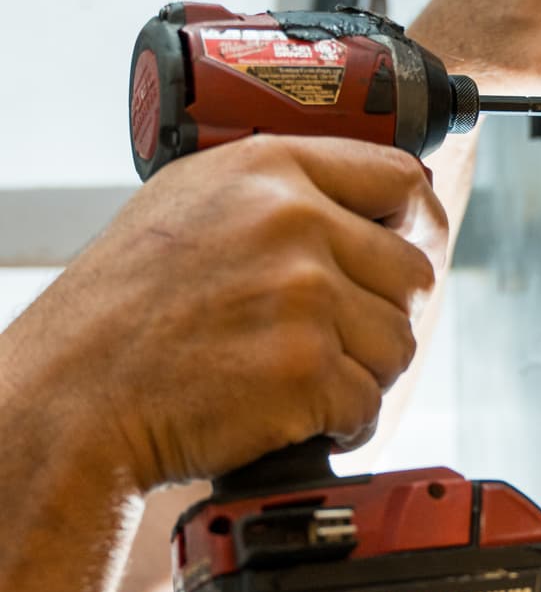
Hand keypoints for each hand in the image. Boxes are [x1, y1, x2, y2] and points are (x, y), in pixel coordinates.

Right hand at [1, 135, 447, 491]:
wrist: (70, 399)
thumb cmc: (121, 309)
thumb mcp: (190, 203)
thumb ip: (281, 192)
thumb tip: (367, 207)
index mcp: (270, 170)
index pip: (400, 176)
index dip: (417, 218)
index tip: (414, 242)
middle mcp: (294, 222)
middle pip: (412, 270)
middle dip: (385, 312)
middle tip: (339, 336)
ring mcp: (303, 296)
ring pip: (400, 340)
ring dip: (365, 371)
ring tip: (304, 376)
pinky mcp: (306, 370)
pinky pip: (371, 400)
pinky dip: (344, 421)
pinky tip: (297, 414)